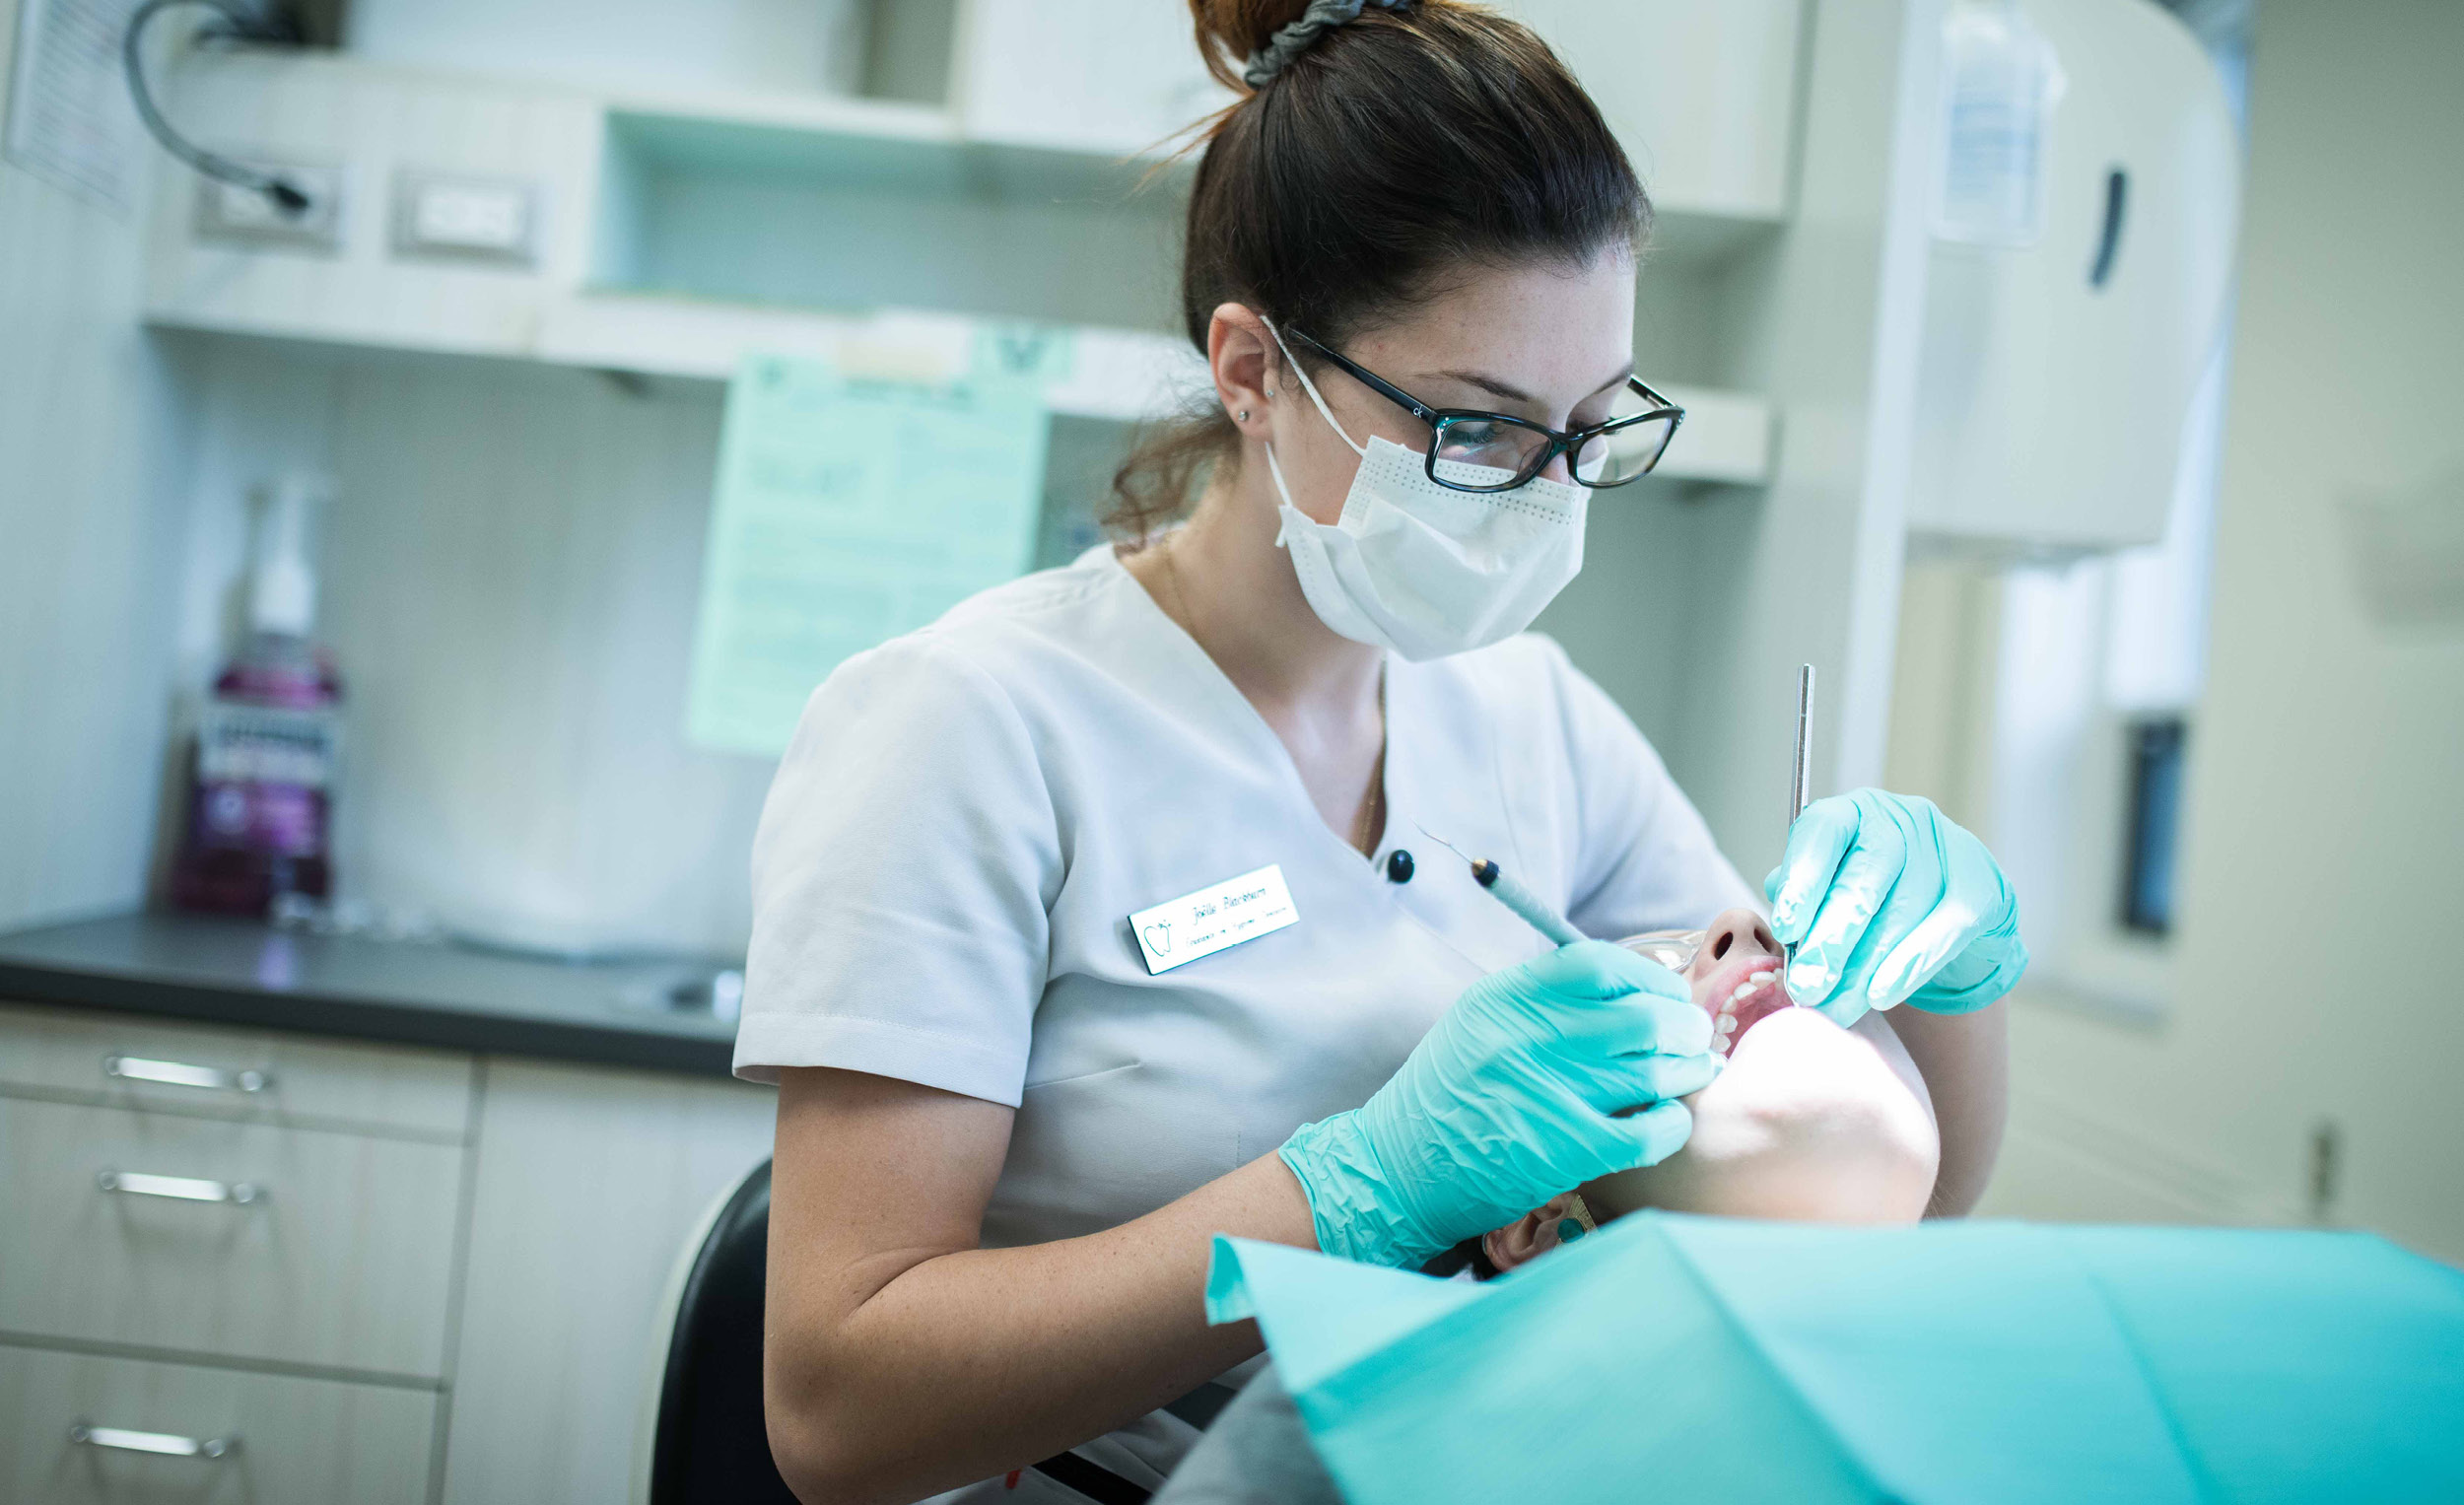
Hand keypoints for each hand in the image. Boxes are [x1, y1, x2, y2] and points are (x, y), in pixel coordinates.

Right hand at [1279, 941, 1718, 1268]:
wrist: (1399, 1169)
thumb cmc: (1449, 1094)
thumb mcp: (1480, 1023)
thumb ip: (1544, 1001)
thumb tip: (1634, 989)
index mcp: (1505, 999)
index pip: (1598, 965)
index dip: (1646, 975)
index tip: (1664, 991)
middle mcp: (1527, 1039)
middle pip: (1642, 1018)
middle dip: (1683, 1025)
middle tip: (1693, 1034)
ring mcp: (1548, 1096)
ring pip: (1655, 1072)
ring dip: (1688, 1070)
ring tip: (1695, 1070)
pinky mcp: (1564, 1151)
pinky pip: (1650, 1131)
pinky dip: (1673, 1124)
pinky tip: (1669, 1119)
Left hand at [1765, 788, 2027, 1026]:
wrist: (1949, 919)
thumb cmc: (1875, 901)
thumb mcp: (1831, 889)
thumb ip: (1803, 898)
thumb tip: (1783, 924)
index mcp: (1853, 814)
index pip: (1824, 831)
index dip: (1803, 880)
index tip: (1785, 929)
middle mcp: (1901, 820)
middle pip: (1865, 877)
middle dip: (1831, 938)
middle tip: (1806, 986)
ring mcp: (1947, 848)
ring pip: (1903, 909)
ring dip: (1865, 966)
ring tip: (1835, 1006)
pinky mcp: (1983, 887)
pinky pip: (1947, 928)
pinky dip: (1913, 964)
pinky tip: (1882, 994)